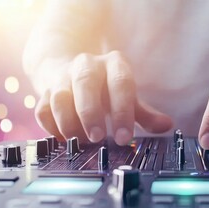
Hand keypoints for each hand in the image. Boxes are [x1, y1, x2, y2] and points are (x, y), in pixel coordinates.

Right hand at [34, 51, 172, 144]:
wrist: (67, 70)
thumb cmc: (104, 88)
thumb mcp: (127, 96)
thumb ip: (145, 113)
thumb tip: (166, 125)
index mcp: (113, 65)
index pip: (120, 83)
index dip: (123, 111)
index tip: (125, 138)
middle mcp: (86, 65)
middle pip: (85, 82)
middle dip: (90, 112)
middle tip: (97, 138)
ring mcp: (62, 76)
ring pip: (60, 96)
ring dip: (68, 122)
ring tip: (79, 141)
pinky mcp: (44, 91)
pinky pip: (43, 109)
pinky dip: (51, 127)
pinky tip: (63, 138)